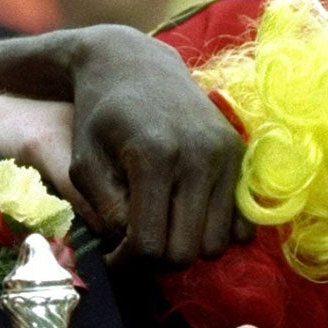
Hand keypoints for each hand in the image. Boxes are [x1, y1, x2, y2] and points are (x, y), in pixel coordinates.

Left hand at [67, 25, 247, 269]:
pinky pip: (242, 224)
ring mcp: (226, 155)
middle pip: (185, 252)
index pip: (150, 246)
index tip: (110, 257)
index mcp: (154, 157)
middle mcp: (199, 157)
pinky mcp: (240, 155)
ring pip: (217, 245)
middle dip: (155, 262)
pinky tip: (187, 217)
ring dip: (186, 248)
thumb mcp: (85, 163)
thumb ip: (106, 211)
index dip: (126, 264)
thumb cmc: (99, 116)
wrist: (134, 63)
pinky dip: (216, 232)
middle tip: (133, 246)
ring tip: (159, 229)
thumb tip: (133, 249)